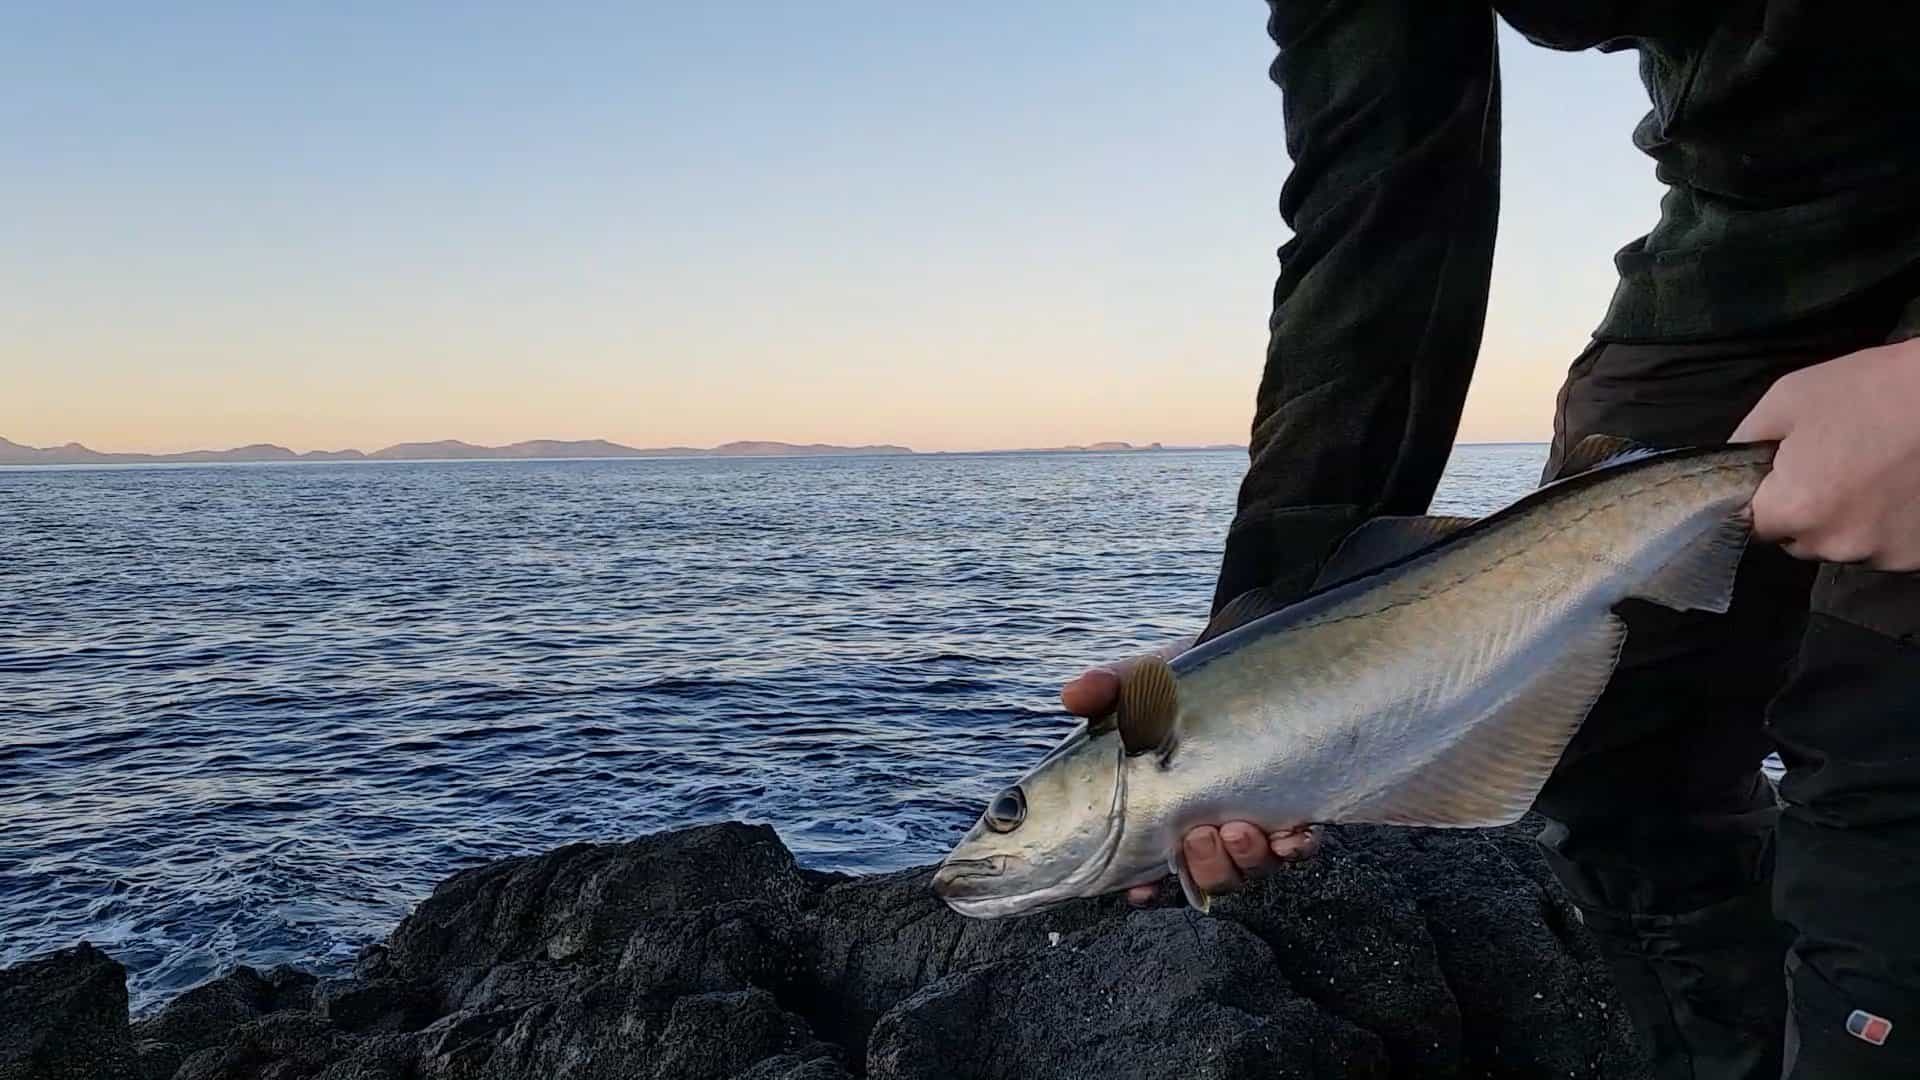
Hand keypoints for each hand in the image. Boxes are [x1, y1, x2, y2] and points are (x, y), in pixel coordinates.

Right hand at [1060, 638, 1322, 906]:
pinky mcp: (1296, 808)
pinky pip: (1300, 848)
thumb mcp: (1143, 683)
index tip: (1142, 891)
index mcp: (1169, 813)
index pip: (1153, 868)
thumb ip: (1108, 689)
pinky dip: (1295, 847)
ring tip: (1239, 829)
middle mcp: (1212, 826)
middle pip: (1208, 877)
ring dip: (1244, 860)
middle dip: (1206, 868)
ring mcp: (1255, 821)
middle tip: (1198, 836)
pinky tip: (1292, 833)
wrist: (1248, 664)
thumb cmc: (1183, 686)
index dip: (1147, 891)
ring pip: (1251, 870)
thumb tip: (1072, 693)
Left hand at [1732, 337, 1919, 569]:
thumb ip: (1747, 440)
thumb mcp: (1788, 399)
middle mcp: (1837, 544)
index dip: (1762, 501)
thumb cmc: (1872, 389)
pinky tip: (1898, 488)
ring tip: (1872, 474)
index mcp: (1797, 510)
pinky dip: (1887, 525)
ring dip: (1849, 520)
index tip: (1778, 478)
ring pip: (1844, 544)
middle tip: (1832, 467)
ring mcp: (1883, 555)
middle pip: (1799, 540)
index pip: (1753, 526)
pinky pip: (1884, 545)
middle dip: (1805, 511)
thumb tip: (1730, 465)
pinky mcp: (1917, 558)